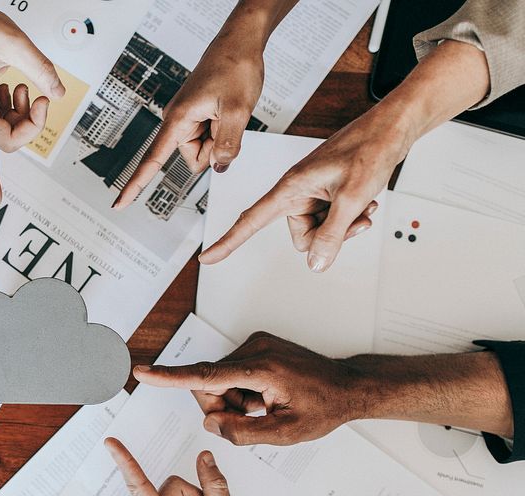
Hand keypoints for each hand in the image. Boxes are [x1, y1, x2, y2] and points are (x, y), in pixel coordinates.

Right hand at [0, 0, 64, 204]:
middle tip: (42, 97)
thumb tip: (58, 93)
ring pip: (2, 128)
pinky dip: (11, 105)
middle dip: (29, 123)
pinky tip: (13, 85)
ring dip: (21, 112)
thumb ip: (40, 70)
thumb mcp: (14, 44)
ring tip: (24, 86)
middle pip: (4, 139)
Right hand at [113, 33, 263, 208]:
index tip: (120, 204)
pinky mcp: (197, 116)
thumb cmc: (234, 67)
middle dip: (214, 149)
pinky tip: (226, 111)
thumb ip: (227, 145)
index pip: (151, 160)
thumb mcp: (238, 110)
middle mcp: (177, 120)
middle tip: (226, 120)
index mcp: (178, 119)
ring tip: (227, 111)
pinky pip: (209, 137)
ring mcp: (187, 118)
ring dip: (220, 138)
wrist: (239, 43)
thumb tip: (219, 167)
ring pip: (204, 149)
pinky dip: (221, 131)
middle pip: (193, 158)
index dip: (135, 184)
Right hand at [134, 332, 358, 445]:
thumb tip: (211, 423)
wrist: (347, 386)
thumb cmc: (323, 408)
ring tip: (265, 407)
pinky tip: (265, 397)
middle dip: (222, 406)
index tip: (143, 371)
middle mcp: (254, 350)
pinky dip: (242, 391)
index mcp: (262, 370)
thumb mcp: (286, 433)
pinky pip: (230, 374)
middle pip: (209, 384)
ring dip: (235, 401)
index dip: (170, 377)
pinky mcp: (256, 346)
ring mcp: (255, 345)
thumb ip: (244, 432)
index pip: (205, 376)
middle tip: (254, 418)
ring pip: (219, 381)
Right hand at [198, 109, 396, 271]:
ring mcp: (313, 193)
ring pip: (320, 231)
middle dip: (329, 234)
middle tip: (352, 216)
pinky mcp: (327, 193)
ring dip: (344, 225)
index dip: (228, 242)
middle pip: (301, 236)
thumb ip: (332, 234)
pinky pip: (331, 221)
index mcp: (291, 187)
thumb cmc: (370, 148)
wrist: (391, 128)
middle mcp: (297, 191)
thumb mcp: (352, 197)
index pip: (250, 220)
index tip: (208, 257)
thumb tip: (316, 263)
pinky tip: (364, 202)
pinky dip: (350, 217)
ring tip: (362, 204)